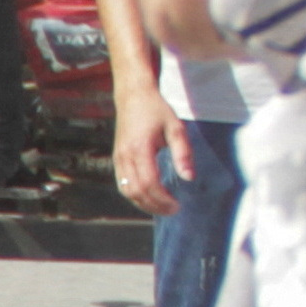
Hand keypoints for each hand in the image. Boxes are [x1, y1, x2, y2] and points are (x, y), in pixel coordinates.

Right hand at [115, 87, 180, 218]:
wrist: (133, 96)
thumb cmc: (156, 110)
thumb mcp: (176, 128)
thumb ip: (183, 153)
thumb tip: (189, 177)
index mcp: (140, 148)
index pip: (149, 183)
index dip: (162, 199)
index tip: (177, 205)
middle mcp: (125, 156)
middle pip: (137, 192)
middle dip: (154, 206)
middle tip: (172, 210)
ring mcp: (118, 159)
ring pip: (127, 191)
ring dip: (143, 204)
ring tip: (161, 207)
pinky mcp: (116, 160)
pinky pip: (123, 185)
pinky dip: (135, 196)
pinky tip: (148, 197)